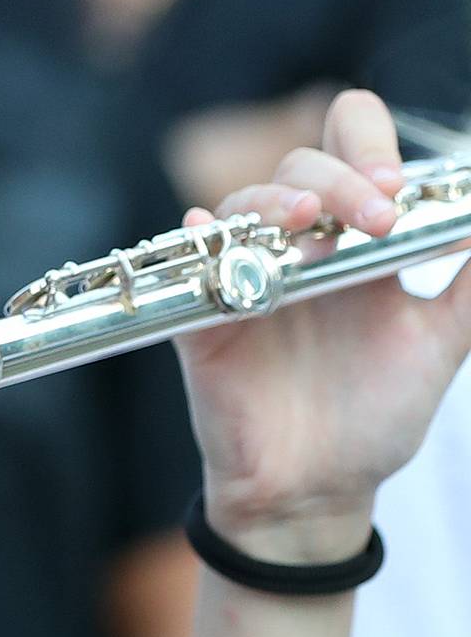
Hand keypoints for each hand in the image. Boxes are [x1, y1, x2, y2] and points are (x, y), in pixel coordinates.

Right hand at [177, 90, 470, 558]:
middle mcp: (301, 246)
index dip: (370, 146)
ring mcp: (249, 272)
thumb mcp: (442, 342)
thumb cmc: (375, 416)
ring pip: (248, 200)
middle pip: (304, 164)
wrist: (318, 490)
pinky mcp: (206, 311)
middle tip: (376, 216)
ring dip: (277, 196)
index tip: (396, 189)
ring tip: (305, 220)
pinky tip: (216, 231)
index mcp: (357, 241)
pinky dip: (203, 235)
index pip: (352, 150)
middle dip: (342, 179)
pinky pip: (193, 258)